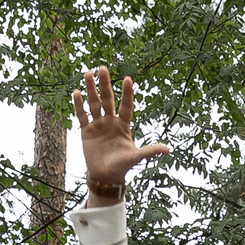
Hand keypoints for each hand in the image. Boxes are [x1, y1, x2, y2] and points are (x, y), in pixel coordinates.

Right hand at [72, 68, 167, 203]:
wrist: (106, 176)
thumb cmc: (122, 166)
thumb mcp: (136, 158)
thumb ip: (149, 151)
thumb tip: (167, 149)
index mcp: (123, 125)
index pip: (126, 106)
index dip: (127, 94)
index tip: (128, 79)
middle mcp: (110, 121)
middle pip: (107, 99)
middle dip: (105, 84)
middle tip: (102, 68)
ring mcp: (98, 125)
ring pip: (94, 103)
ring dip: (90, 89)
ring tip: (87, 73)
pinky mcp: (86, 131)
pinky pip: (82, 115)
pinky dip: (79, 105)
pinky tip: (76, 92)